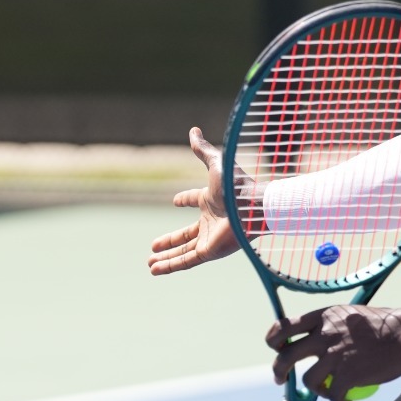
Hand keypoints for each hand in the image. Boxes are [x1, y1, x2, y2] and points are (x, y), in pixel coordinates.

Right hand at [147, 127, 243, 274]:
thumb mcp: (214, 164)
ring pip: (183, 251)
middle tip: (153, 245)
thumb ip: (202, 150)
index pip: (194, 201)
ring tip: (149, 263)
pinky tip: (154, 270)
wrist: (251, 208)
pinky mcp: (209, 252)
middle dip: (169, 240)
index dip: (185, 200)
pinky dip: (170, 266)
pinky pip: (186, 261)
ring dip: (166, 257)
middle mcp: (210, 221)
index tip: (175, 202)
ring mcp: (209, 238)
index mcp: (211, 201)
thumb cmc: (235, 186)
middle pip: (185, 234)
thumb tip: (193, 130)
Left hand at [268, 305, 400, 400]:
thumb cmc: (383, 324)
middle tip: (280, 380)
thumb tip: (314, 337)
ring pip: (308, 380)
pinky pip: (333, 396)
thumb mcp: (348, 314)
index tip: (276, 348)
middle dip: (278, 371)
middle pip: (286, 356)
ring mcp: (335, 356)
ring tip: (327, 392)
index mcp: (322, 317)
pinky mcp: (349, 375)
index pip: (284, 326)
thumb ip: (329, 325)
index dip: (274, 339)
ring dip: (315, 391)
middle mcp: (323, 335)